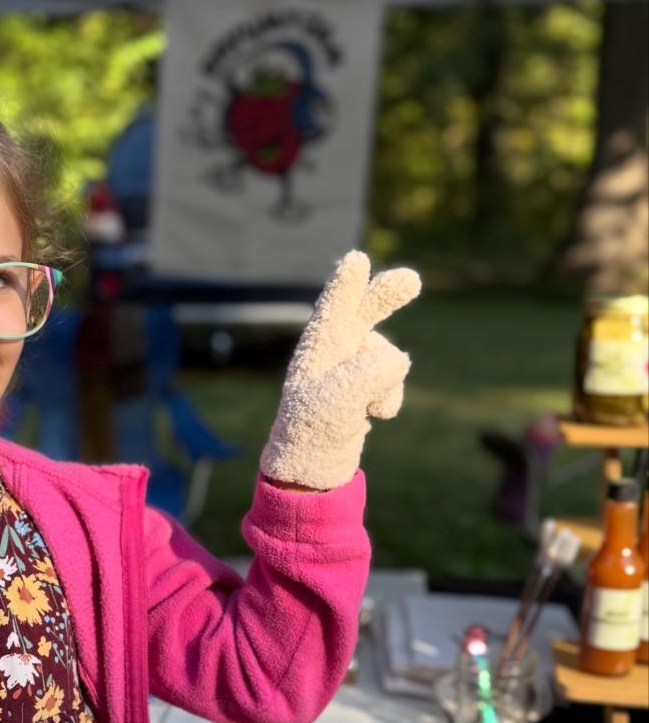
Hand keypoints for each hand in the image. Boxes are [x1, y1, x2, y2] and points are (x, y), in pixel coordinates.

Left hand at [261, 250, 420, 490]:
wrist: (313, 465)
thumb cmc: (311, 431)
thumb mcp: (335, 403)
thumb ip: (366, 374)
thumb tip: (397, 359)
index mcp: (317, 347)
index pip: (334, 308)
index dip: (346, 284)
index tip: (356, 258)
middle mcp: (334, 349)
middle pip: (366, 310)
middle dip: (386, 295)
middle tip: (410, 282)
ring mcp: (352, 364)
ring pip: (389, 358)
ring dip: (384, 385)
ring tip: (362, 409)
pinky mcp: (366, 383)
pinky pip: (393, 379)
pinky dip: (388, 398)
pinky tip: (370, 416)